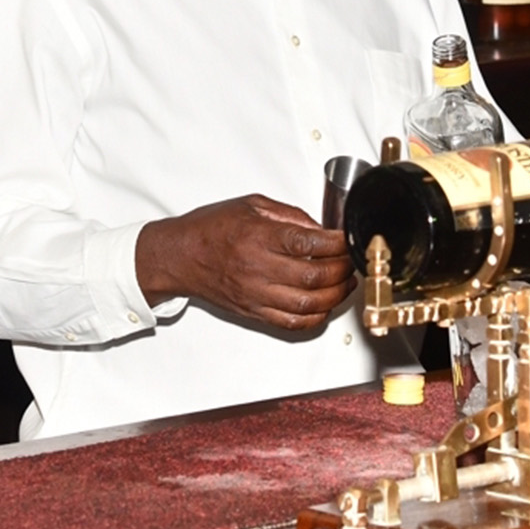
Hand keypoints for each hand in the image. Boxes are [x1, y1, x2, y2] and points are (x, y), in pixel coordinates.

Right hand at [135, 195, 354, 331]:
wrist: (179, 256)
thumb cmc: (210, 229)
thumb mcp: (251, 205)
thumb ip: (290, 216)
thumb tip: (321, 229)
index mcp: (258, 236)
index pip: (308, 243)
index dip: (337, 243)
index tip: (348, 239)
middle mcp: (257, 268)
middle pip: (314, 276)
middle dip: (342, 270)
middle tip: (350, 262)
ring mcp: (255, 294)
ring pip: (307, 305)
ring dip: (335, 296)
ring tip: (344, 283)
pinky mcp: (253, 311)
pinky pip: (291, 323)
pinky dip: (315, 318)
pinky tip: (324, 306)